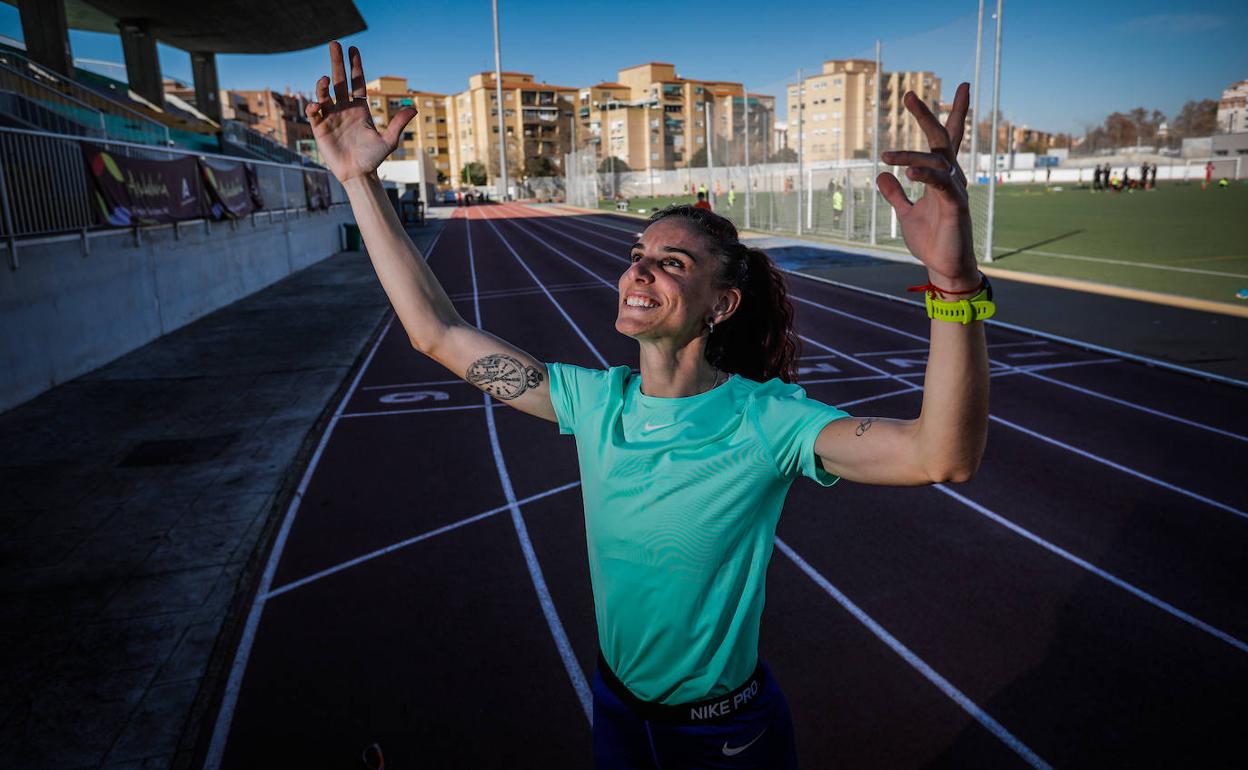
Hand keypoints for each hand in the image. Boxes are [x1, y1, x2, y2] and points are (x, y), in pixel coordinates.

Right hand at [305, 41, 416, 183]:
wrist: (358, 174)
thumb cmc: (374, 159)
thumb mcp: (389, 141)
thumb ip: (398, 124)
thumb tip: (414, 108)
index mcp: (360, 108)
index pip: (357, 82)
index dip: (355, 65)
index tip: (352, 49)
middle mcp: (344, 108)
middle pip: (340, 80)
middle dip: (337, 62)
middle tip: (334, 43)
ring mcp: (331, 117)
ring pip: (324, 94)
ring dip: (323, 85)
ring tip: (325, 80)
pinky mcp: (320, 128)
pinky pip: (314, 112)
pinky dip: (313, 106)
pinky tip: (316, 106)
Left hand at [876, 83, 976, 287]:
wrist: (944, 267)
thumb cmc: (931, 239)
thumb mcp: (906, 213)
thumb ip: (895, 194)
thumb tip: (882, 174)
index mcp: (940, 177)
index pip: (940, 140)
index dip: (931, 116)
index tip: (916, 95)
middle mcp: (951, 177)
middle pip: (941, 138)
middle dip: (926, 116)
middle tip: (909, 96)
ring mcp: (955, 190)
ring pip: (935, 161)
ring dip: (909, 156)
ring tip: (886, 157)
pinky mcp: (956, 206)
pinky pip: (941, 184)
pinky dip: (925, 176)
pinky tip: (908, 173)